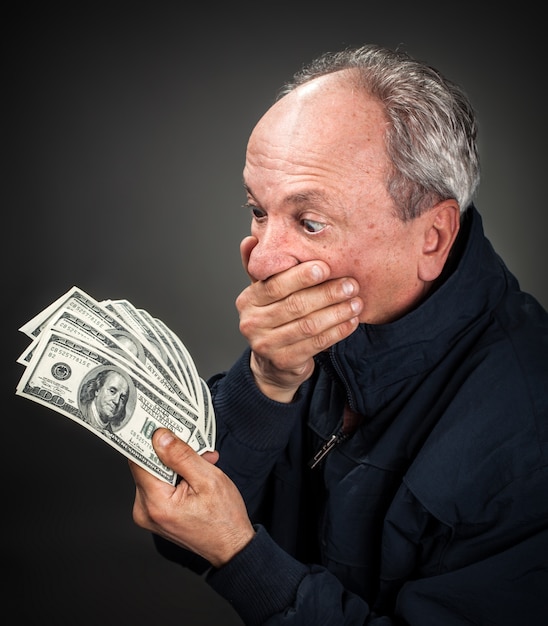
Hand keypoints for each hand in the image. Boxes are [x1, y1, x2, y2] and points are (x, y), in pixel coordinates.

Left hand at [130, 428, 254, 567]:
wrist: (232, 547)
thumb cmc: (224, 518)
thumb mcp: (208, 479)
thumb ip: (182, 456)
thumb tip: (160, 437)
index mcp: (156, 503)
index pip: (139, 460)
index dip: (149, 439)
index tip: (157, 422)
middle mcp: (145, 510)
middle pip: (147, 466)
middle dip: (171, 453)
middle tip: (196, 448)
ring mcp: (149, 514)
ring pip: (155, 473)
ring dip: (177, 464)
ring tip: (203, 463)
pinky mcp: (155, 513)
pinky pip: (160, 484)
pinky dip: (177, 476)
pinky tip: (196, 474)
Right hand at [237, 236, 362, 401]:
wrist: (272, 363)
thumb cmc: (274, 319)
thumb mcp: (264, 292)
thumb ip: (262, 267)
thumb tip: (250, 239)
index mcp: (247, 300)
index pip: (275, 285)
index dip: (301, 276)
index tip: (326, 267)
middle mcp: (252, 323)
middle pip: (295, 305)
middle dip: (326, 293)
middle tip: (351, 284)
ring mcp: (266, 345)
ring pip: (308, 325)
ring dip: (337, 312)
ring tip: (356, 302)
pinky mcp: (284, 362)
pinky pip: (316, 344)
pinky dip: (337, 331)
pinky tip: (351, 321)